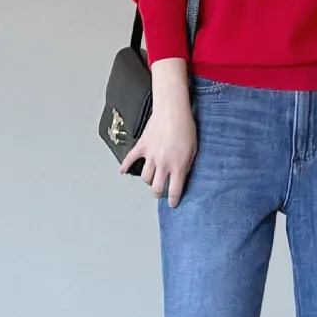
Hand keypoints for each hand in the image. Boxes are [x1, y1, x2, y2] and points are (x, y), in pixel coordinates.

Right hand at [119, 83, 197, 205]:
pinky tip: (123, 172)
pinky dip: (125, 166)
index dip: (173, 200)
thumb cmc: (186, 128)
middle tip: (160, 192)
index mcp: (177, 167)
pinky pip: (130, 159)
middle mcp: (163, 164)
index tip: (172, 204)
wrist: (173, 111)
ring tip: (151, 179)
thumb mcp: (194, 151)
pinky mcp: (142, 146)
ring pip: (145, 177)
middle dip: (158, 192)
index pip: (174, 191)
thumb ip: (187, 166)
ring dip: (148, 180)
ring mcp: (150, 156)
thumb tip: (182, 176)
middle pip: (156, 187)